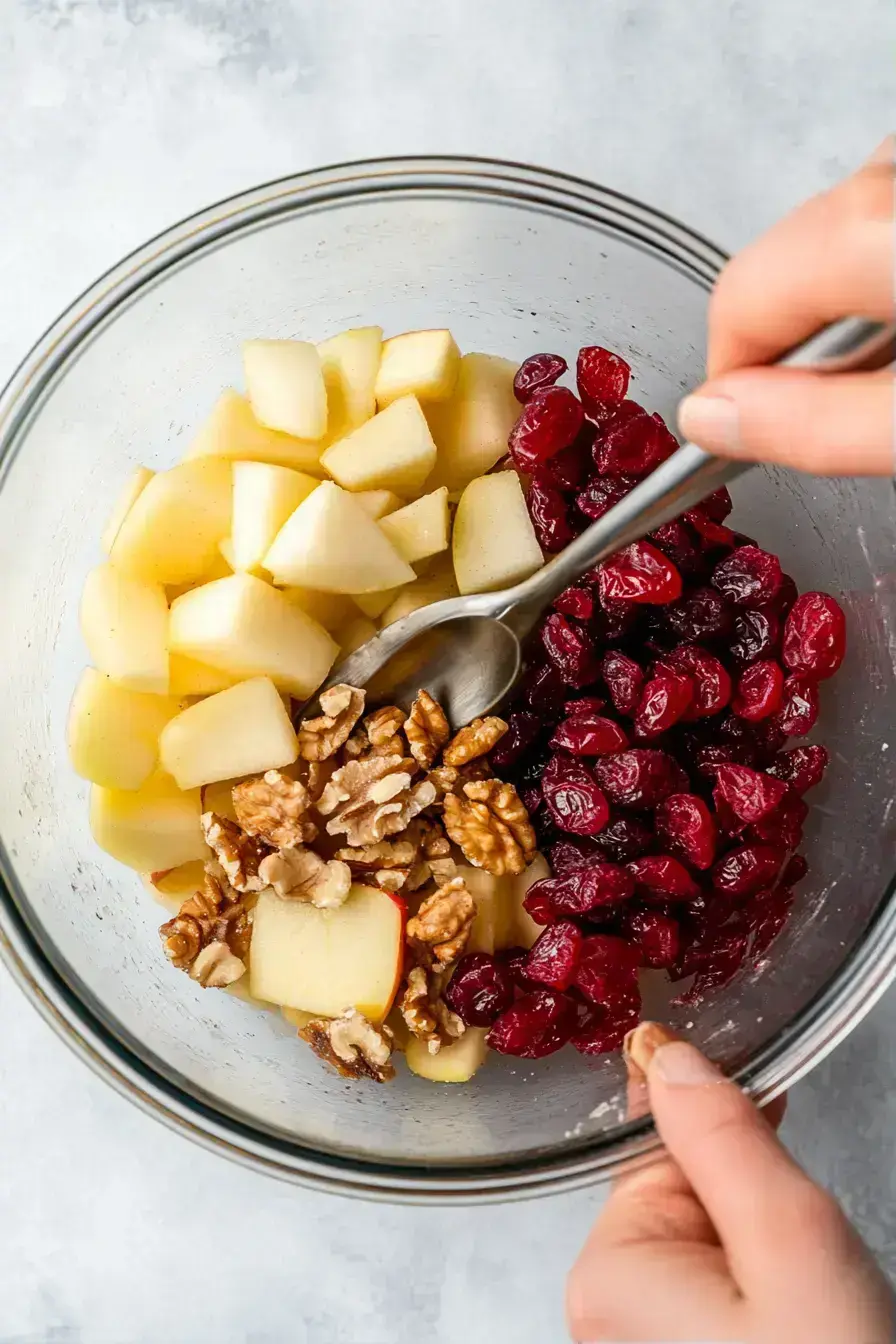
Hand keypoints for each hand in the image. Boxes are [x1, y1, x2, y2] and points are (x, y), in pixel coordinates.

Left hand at [567, 1024, 894, 1342]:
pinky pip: (713, 1297)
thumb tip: (664, 1054)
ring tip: (818, 1306)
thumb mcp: (792, 1243)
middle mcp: (604, 1314)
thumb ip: (723, 1138)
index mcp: (607, 1273)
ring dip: (762, 1251)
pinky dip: (761, 1292)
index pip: (657, 1149)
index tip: (775, 1114)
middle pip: (680, 1198)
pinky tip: (807, 1321)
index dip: (725, 1128)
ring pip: (706, 1249)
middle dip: (751, 1204)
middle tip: (814, 1259)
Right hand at [678, 139, 893, 474]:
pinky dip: (882, 273)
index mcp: (862, 229)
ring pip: (831, 244)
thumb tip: (709, 420)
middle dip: (801, 347)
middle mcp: (883, 170)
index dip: (738, 384)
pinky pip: (877, 219)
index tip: (766, 433)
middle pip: (779, 272)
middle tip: (868, 404)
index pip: (734, 306)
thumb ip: (812, 428)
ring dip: (848, 309)